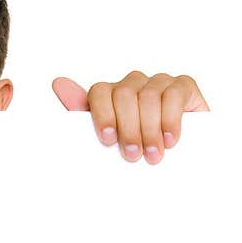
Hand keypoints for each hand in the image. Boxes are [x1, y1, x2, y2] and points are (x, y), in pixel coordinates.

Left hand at [51, 71, 208, 163]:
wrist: (181, 160)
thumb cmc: (138, 149)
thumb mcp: (110, 140)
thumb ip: (83, 118)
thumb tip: (58, 83)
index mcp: (111, 95)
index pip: (99, 91)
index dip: (102, 115)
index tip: (107, 140)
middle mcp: (132, 83)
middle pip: (124, 95)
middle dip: (128, 129)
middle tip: (133, 156)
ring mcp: (158, 82)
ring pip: (147, 97)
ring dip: (149, 130)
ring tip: (152, 155)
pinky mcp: (183, 85)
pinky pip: (173, 95)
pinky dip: (170, 120)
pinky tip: (170, 140)